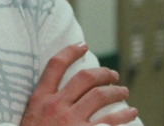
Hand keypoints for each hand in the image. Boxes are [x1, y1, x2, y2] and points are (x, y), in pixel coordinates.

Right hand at [20, 42, 138, 125]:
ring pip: (100, 96)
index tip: (82, 45)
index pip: (55, 65)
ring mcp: (71, 121)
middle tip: (112, 74)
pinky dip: (124, 116)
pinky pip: (110, 122)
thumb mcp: (31, 116)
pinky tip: (131, 113)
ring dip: (116, 91)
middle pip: (84, 78)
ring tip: (124, 91)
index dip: (70, 51)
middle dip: (102, 72)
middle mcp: (56, 105)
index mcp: (40, 98)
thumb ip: (43, 103)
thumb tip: (62, 93)